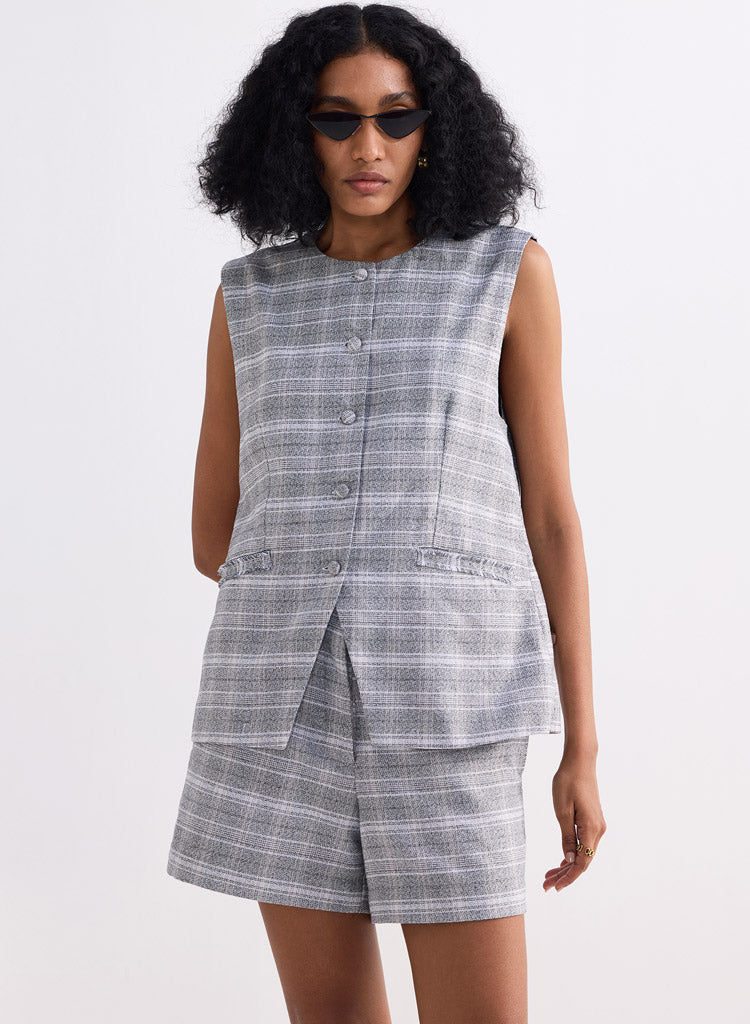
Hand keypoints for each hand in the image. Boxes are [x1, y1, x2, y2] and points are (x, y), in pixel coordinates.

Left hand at [543, 751, 605, 892]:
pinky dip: (572, 853)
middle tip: (545, 885)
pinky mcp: (593, 821)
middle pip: (582, 861)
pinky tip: (561, 860)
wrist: (580, 761)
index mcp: (591, 829)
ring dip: (567, 865)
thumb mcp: (562, 811)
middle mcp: (598, 831)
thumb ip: (566, 837)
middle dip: (565, 875)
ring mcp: (597, 826)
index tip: (554, 887)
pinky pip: (584, 843)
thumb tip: (568, 860)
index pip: (581, 863)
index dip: (568, 878)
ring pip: (583, 853)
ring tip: (549, 876)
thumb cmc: (568, 782)